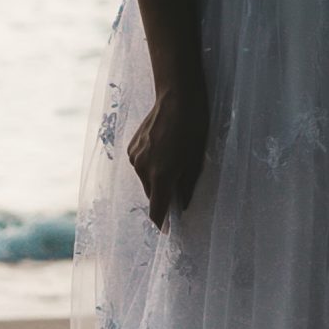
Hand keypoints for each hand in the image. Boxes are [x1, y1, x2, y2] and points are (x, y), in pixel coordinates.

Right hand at [128, 78, 210, 228]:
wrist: (177, 98)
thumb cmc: (194, 129)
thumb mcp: (196, 161)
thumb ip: (186, 186)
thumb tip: (181, 204)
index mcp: (162, 176)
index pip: (157, 210)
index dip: (162, 223)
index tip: (167, 230)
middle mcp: (143, 169)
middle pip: (151, 194)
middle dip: (162, 195)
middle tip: (177, 186)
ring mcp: (135, 157)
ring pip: (145, 179)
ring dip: (156, 178)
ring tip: (172, 161)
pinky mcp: (131, 148)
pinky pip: (140, 165)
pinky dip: (150, 165)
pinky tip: (162, 150)